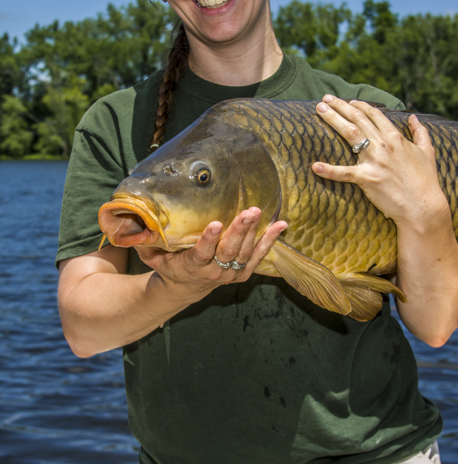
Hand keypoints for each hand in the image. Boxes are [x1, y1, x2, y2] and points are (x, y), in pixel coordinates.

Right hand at [136, 207, 286, 303]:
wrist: (184, 288)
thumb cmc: (167, 263)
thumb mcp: (152, 255)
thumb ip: (145, 241)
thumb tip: (133, 219)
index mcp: (191, 266)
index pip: (201, 253)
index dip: (209, 240)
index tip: (216, 224)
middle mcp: (213, 272)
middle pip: (229, 251)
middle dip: (239, 231)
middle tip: (248, 212)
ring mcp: (230, 274)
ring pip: (244, 253)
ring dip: (254, 232)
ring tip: (259, 212)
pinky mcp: (242, 273)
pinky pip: (258, 257)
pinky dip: (270, 241)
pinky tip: (282, 224)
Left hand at [312, 95, 450, 233]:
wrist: (424, 207)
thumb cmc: (426, 181)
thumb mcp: (427, 152)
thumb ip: (421, 132)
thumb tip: (414, 117)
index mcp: (396, 138)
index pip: (374, 115)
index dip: (359, 106)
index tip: (348, 101)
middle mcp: (383, 145)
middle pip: (358, 119)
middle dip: (340, 106)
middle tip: (325, 99)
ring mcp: (374, 160)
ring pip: (350, 133)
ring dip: (333, 118)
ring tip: (319, 109)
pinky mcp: (367, 179)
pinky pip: (344, 173)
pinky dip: (329, 170)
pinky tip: (315, 166)